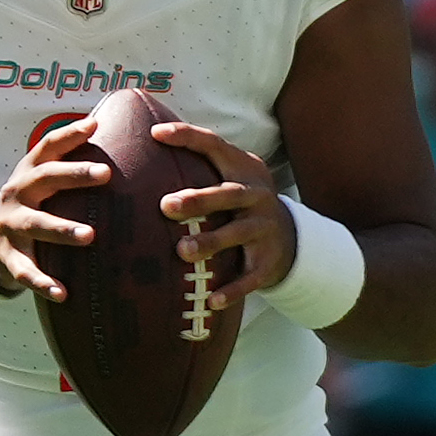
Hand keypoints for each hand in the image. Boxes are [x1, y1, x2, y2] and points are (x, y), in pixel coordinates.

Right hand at [0, 114, 110, 302]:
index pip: (48, 147)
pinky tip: (63, 293)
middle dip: (74, 175)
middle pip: (44, 179)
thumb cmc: (34, 204)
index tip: (94, 126)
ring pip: (36, 225)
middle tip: (106, 174)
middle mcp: (17, 194)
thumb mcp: (44, 181)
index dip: (69, 135)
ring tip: (90, 236)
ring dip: (62, 229)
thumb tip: (112, 132)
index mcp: (29, 172)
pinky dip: (43, 282)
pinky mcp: (8, 258)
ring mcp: (11, 226)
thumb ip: (70, 162)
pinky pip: (25, 271)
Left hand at [149, 118, 295, 315]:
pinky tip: (212, 301)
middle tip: (165, 206)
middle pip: (227, 195)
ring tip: (182, 251)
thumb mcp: (230, 177)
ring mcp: (264, 229)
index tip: (156, 134)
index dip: (187, 137)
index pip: (215, 146)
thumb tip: (145, 139)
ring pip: (237, 234)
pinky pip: (249, 277)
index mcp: (243, 170)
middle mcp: (256, 197)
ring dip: (210, 242)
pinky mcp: (267, 262)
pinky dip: (232, 290)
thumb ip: (198, 163)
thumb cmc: (240, 203)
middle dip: (198, 200)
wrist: (290, 237)